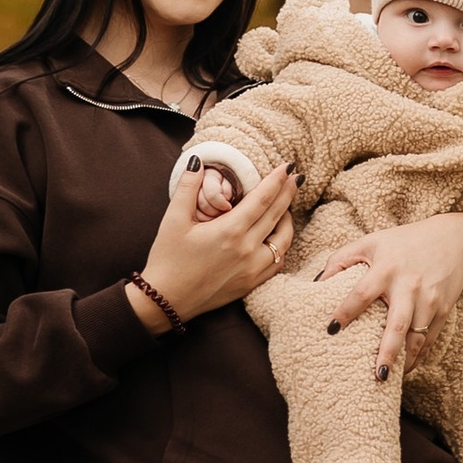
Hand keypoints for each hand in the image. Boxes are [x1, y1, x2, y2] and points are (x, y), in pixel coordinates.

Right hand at [128, 158, 296, 330]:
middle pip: (277, 215)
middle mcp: (247, 250)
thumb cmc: (167, 259)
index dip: (277, 180)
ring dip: (288, 220)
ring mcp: (252, 269)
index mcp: (230, 231)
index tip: (287, 167)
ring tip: (286, 206)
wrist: (166, 301)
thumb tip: (197, 161)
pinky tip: (277, 237)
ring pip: (283, 240)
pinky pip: (277, 262)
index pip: (262, 199)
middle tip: (296, 177)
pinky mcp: (251, 284)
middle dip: (288, 193)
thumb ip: (187, 187)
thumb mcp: (173, 220)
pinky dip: (281, 246)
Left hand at [313, 210, 462, 381]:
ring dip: (403, 361)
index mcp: (387, 268)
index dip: (346, 311)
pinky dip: (417, 356)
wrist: (454, 240)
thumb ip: (341, 258)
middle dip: (386, 352)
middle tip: (376, 375)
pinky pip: (429, 339)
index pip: (362, 292)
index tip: (331, 330)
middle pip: (397, 325)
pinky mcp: (443, 310)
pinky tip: (404, 368)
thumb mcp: (372, 242)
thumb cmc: (404, 242)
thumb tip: (316, 283)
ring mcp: (429, 300)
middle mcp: (409, 286)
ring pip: (416, 338)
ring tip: (386, 379)